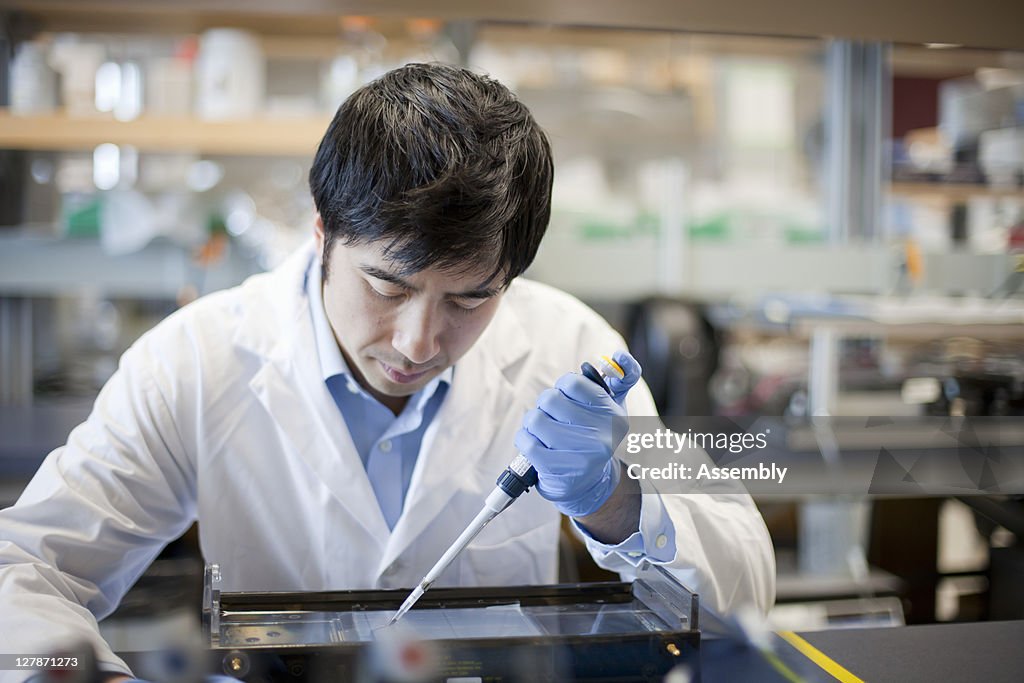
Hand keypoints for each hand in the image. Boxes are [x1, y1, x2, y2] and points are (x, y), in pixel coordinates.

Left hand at [514, 351, 640, 516]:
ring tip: (542, 430)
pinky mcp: (558, 468)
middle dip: (545, 405)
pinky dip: (524, 439)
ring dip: (532, 423)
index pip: (574, 383)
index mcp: (613, 415)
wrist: (589, 484)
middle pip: (550, 399)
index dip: (563, 386)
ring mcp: (580, 454)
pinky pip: (526, 441)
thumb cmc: (595, 437)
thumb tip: (618, 356)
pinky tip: (535, 444)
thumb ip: (618, 379)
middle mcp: (601, 435)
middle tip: (552, 415)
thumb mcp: (612, 409)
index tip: (567, 396)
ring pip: (535, 419)